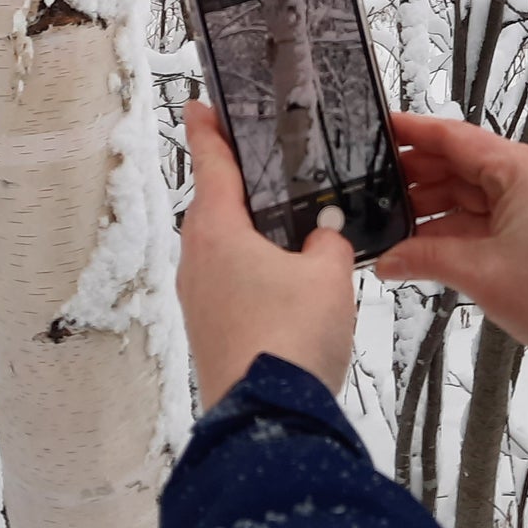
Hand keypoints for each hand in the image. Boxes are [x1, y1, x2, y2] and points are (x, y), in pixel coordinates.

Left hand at [178, 100, 356, 407]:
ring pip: (223, 246)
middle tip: (264, 161)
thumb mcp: (328, 275)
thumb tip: (325, 234)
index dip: (207, 130)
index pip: (212, 163)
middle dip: (238, 184)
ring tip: (288, 221)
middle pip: (215, 206)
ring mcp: (198, 298)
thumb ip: (329, 241)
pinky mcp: (210, 330)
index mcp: (217, 230)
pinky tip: (284, 276)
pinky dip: (252, 267)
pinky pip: (229, 281)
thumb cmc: (292, 336)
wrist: (269, 421)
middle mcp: (197, 258)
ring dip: (248, 230)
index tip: (199, 105)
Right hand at [374, 113, 527, 389]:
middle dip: (417, 176)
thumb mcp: (480, 274)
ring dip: (438, 205)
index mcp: (520, 169)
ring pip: (476, 190)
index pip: (452, 137)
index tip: (378, 126)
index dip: (411, 131)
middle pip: (462, 162)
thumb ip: (424, 259)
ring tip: (394, 220)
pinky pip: (494, 211)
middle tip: (372, 188)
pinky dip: (462, 223)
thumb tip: (386, 259)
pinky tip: (430, 240)